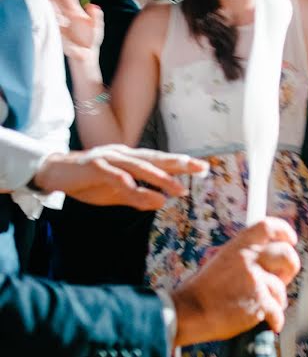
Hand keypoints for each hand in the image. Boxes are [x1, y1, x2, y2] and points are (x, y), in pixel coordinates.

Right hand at [32, 145, 208, 209]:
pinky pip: (111, 174)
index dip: (183, 164)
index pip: (161, 161)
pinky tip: (134, 186)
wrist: (54, 172)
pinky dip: (124, 180)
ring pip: (138, 166)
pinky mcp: (93, 166)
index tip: (205, 168)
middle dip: (180, 164)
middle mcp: (124, 155)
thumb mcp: (116, 193)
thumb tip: (160, 201)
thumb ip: (136, 196)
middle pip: (156, 158)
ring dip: (158, 177)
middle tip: (201, 168)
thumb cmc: (88, 181)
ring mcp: (109, 158)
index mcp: (132, 159)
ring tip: (177, 188)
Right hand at [39, 0, 103, 61]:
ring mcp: (59, 24)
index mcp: (76, 14)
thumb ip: (97, 17)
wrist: (86, 56)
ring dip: (46, 1)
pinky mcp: (56, 33)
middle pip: (58, 1)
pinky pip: (50, 23)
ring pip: (51, 9)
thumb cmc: (90, 41)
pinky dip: (46, 16)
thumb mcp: (97, 28)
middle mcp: (66, 17)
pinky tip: (41, 8)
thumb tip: (92, 5)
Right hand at [171, 217, 300, 345]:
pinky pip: (277, 311)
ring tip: (260, 306)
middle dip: (290, 267)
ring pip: (280, 288)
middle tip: (282, 278)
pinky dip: (275, 320)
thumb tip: (271, 261)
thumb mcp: (222, 261)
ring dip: (276, 300)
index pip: (268, 227)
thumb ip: (246, 257)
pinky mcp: (258, 302)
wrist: (188, 313)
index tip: (290, 240)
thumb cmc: (203, 292)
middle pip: (286, 254)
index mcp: (238, 245)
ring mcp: (254, 279)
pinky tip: (269, 323)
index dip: (284, 231)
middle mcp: (248, 258)